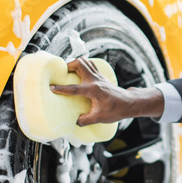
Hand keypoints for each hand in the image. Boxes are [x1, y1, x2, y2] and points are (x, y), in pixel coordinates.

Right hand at [49, 57, 163, 124]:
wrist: (129, 103)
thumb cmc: (116, 110)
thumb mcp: (100, 118)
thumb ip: (85, 120)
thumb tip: (74, 121)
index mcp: (94, 90)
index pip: (74, 88)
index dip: (62, 89)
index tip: (52, 88)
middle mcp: (96, 80)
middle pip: (80, 63)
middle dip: (68, 66)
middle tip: (61, 74)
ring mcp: (99, 76)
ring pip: (85, 61)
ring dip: (75, 64)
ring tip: (68, 72)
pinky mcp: (101, 76)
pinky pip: (90, 65)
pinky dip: (82, 65)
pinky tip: (78, 73)